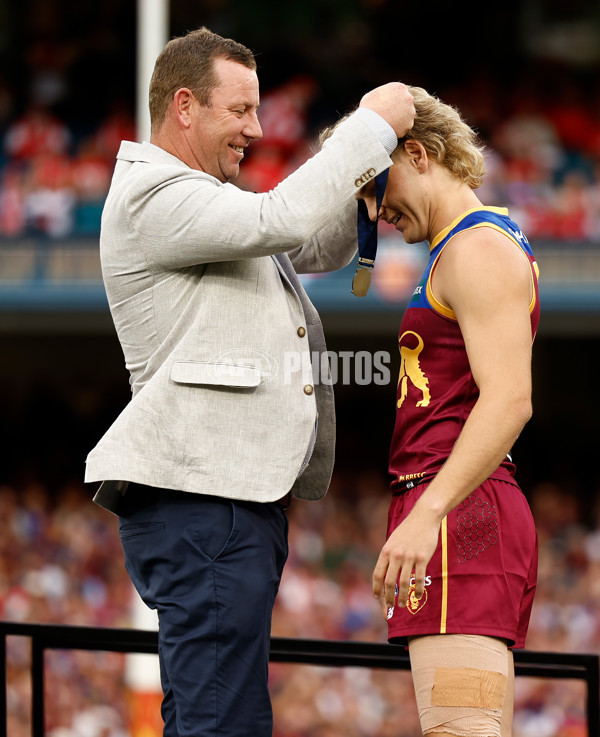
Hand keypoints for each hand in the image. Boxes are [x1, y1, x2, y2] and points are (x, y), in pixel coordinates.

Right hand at [359, 82, 414, 137]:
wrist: (370, 125)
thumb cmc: (368, 109)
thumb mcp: (373, 95)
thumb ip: (383, 94)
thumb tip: (383, 98)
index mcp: (399, 88)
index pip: (400, 93)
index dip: (394, 100)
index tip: (388, 106)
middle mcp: (408, 98)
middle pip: (405, 103)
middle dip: (399, 109)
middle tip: (389, 115)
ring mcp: (410, 112)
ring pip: (407, 115)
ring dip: (400, 119)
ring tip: (388, 124)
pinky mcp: (409, 124)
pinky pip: (404, 127)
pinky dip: (399, 129)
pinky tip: (390, 129)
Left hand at [372, 503, 441, 619]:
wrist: (423, 518)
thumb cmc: (408, 530)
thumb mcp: (393, 541)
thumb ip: (389, 556)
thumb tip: (386, 574)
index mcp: (386, 551)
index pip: (377, 574)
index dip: (376, 589)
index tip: (377, 598)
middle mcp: (395, 555)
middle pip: (388, 582)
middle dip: (388, 598)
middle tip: (390, 608)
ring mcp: (409, 557)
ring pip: (403, 583)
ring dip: (402, 597)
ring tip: (403, 605)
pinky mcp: (422, 558)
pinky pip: (418, 578)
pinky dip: (418, 590)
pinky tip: (418, 595)